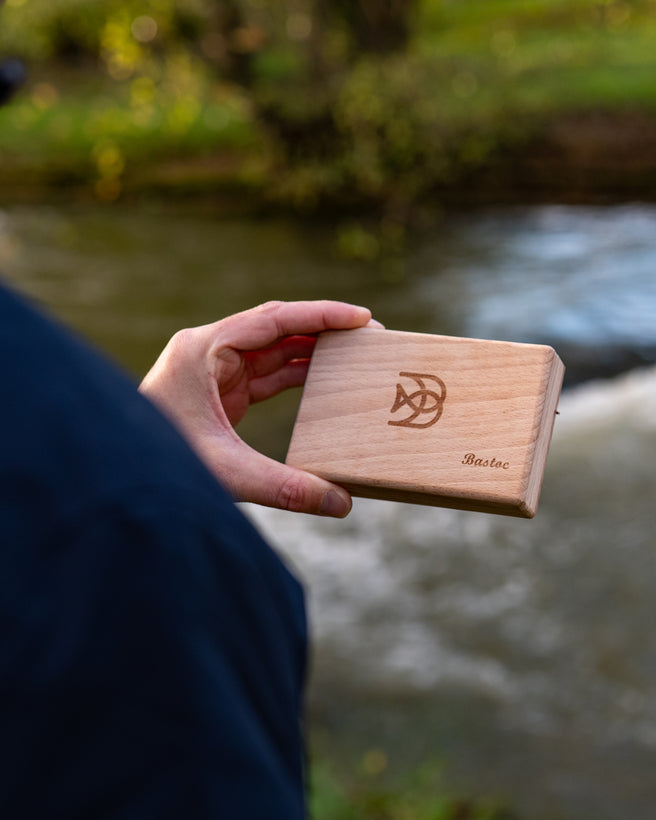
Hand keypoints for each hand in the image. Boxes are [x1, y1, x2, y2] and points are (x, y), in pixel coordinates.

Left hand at [139, 299, 376, 516]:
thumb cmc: (159, 465)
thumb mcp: (225, 472)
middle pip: (278, 328)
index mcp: (204, 350)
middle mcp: (210, 351)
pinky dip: (299, 376)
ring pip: (275, 350)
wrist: (119, 473)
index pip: (273, 319)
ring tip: (357, 355)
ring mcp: (216, 371)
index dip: (321, 315)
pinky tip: (328, 381)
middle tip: (371, 335)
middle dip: (325, 330)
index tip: (362, 318)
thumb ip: (284, 487)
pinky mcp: (222, 392)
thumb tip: (341, 503)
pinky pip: (269, 375)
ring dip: (315, 352)